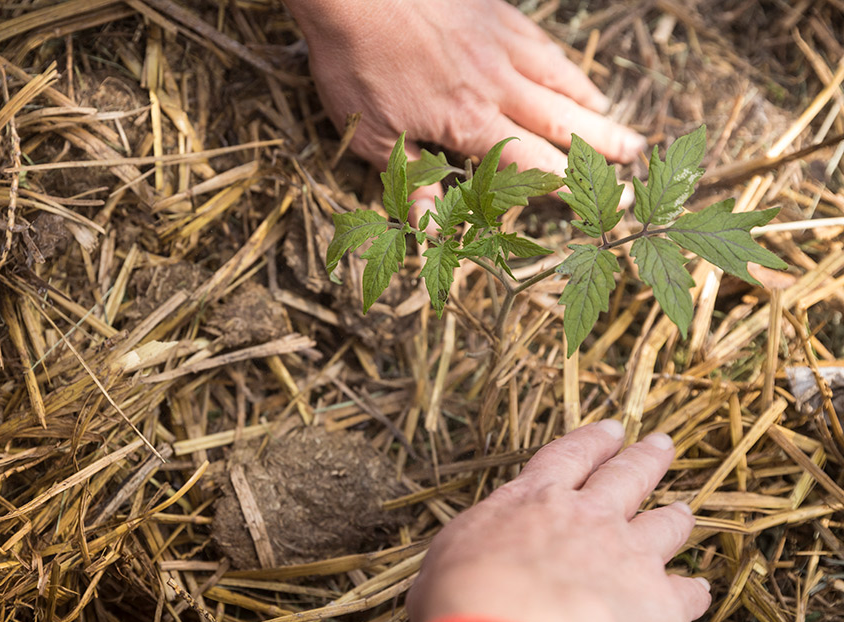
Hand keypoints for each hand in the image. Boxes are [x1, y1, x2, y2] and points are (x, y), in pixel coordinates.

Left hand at [284, 0, 645, 213]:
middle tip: (637, 156)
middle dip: (602, 143)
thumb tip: (431, 229)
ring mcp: (499, 45)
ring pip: (558, 78)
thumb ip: (410, 180)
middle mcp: (497, 85)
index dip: (572, 187)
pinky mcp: (493, 14)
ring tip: (613, 117)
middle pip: (562, 120)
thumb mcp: (371, 136)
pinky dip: (561, 62)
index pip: (533, 165)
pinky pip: (539, 42)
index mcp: (469, 123)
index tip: (608, 200)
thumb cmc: (355, 64)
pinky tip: (566, 68)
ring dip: (589, 102)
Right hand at [405, 420, 711, 621]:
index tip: (612, 429)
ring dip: (675, 517)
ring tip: (685, 511)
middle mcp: (588, 517)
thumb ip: (463, 560)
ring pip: (665, 525)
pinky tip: (697, 590)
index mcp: (534, 500)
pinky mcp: (660, 603)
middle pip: (627, 477)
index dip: (593, 442)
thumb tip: (442, 581)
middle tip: (661, 444)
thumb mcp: (443, 566)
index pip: (568, 457)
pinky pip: (688, 592)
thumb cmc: (464, 601)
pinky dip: (693, 590)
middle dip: (645, 458)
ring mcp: (630, 555)